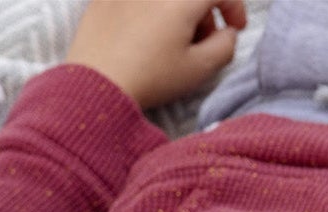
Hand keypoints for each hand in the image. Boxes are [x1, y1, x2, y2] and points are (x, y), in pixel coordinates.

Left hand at [66, 0, 245, 108]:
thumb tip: (227, 33)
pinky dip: (147, 12)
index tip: (235, 29)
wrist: (92, 87)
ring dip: (176, 11)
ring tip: (170, 42)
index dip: (234, 9)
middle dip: (203, 12)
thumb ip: (226, 45)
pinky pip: (135, 3)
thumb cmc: (149, 78)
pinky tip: (141, 36)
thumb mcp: (199, 69)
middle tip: (201, 41)